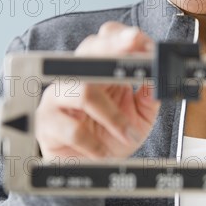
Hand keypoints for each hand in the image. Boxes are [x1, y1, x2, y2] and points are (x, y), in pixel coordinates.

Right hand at [35, 22, 160, 160]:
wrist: (89, 168)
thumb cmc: (110, 138)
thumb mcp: (139, 116)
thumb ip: (149, 95)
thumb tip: (159, 76)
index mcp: (100, 71)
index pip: (106, 41)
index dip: (122, 37)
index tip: (141, 40)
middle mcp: (77, 78)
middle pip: (90, 50)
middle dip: (113, 46)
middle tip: (134, 47)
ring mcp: (58, 97)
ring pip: (83, 91)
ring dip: (112, 115)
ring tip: (128, 134)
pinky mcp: (46, 123)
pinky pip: (71, 128)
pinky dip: (93, 143)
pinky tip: (103, 152)